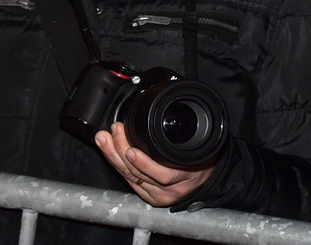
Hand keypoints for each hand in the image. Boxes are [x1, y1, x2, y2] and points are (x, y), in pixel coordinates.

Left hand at [94, 123, 215, 206]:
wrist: (206, 179)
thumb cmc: (204, 158)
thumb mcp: (202, 146)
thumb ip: (184, 137)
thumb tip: (164, 113)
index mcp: (186, 175)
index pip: (163, 174)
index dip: (144, 163)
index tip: (130, 149)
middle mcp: (171, 189)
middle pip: (140, 174)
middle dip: (121, 151)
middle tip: (114, 132)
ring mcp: (159, 195)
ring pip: (131, 178)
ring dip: (114, 157)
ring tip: (105, 140)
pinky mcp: (150, 197)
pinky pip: (131, 182)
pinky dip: (118, 167)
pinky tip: (110, 154)